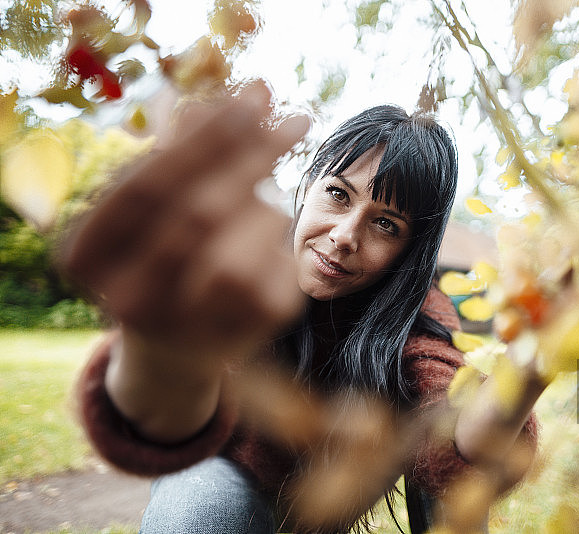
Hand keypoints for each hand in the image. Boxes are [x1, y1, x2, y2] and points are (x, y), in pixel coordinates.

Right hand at [60, 84, 308, 354]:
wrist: (177, 346)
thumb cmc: (159, 256)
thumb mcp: (154, 205)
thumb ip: (183, 153)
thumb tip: (239, 94)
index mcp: (86, 257)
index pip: (149, 186)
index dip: (207, 137)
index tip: (255, 97)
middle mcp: (128, 300)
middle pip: (201, 212)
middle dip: (256, 155)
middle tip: (297, 119)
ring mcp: (187, 325)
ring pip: (243, 238)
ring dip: (268, 196)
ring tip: (262, 191)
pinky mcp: (247, 332)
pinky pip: (280, 258)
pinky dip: (280, 230)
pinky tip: (267, 228)